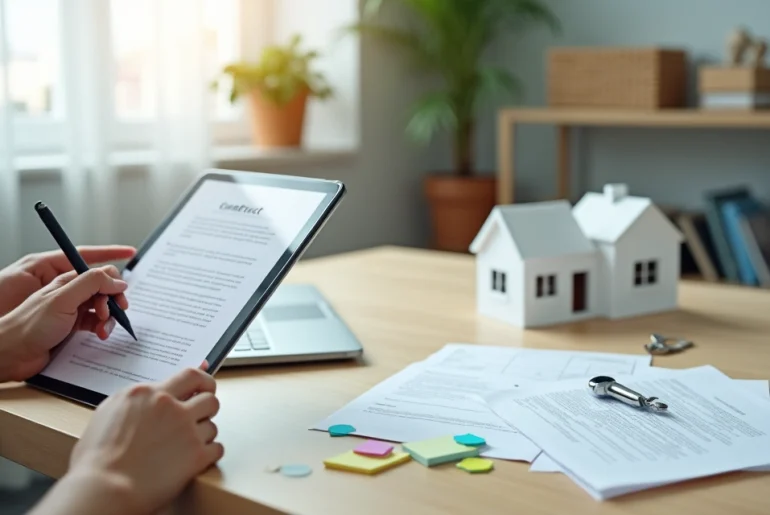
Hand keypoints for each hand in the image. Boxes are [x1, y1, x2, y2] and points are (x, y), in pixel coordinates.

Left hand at [0, 266, 129, 381]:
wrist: (12, 353)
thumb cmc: (30, 325)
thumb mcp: (64, 299)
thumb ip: (91, 284)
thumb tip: (118, 280)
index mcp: (67, 281)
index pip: (99, 272)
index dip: (114, 279)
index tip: (122, 291)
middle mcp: (71, 293)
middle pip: (104, 290)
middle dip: (114, 300)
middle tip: (116, 312)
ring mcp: (71, 310)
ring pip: (101, 308)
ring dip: (109, 317)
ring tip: (104, 329)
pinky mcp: (71, 327)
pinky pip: (94, 324)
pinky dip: (101, 328)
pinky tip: (100, 335)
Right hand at [29, 367, 223, 514]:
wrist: (103, 489)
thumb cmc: (96, 460)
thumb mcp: (107, 414)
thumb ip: (134, 402)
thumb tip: (147, 399)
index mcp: (147, 394)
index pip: (189, 375)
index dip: (203, 381)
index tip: (205, 387)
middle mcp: (170, 407)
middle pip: (209, 397)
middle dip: (208, 406)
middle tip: (202, 415)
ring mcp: (185, 430)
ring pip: (213, 424)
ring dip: (204, 434)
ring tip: (188, 444)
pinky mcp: (196, 455)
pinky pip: (217, 448)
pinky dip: (210, 454)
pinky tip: (196, 459)